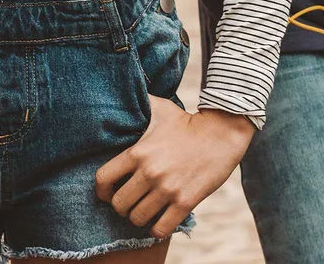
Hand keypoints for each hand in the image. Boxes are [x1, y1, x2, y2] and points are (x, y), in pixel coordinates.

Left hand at [96, 101, 253, 238]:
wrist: (222, 133)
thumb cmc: (187, 121)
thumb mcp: (159, 108)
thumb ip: (138, 104)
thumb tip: (123, 94)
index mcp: (138, 152)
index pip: (102, 180)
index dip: (102, 191)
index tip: (108, 193)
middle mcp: (150, 172)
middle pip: (119, 205)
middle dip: (122, 207)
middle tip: (131, 203)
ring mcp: (167, 189)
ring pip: (137, 219)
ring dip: (139, 218)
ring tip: (145, 211)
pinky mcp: (185, 202)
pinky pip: (161, 229)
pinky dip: (157, 229)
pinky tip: (160, 221)